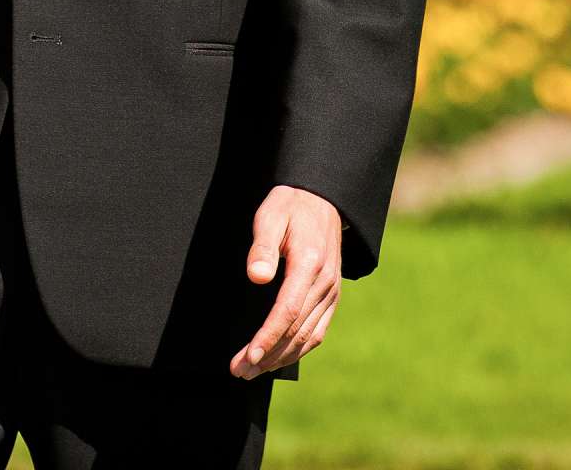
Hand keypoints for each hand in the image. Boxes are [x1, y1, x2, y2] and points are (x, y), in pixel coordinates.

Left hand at [230, 185, 343, 379]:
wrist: (321, 199)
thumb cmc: (290, 207)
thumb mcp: (270, 216)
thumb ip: (262, 246)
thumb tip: (256, 276)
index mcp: (310, 264)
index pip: (288, 311)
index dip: (268, 337)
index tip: (248, 356)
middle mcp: (325, 283)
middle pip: (296, 330)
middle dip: (267, 355)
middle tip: (239, 371)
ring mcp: (331, 292)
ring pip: (308, 337)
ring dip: (280, 358)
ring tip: (252, 371)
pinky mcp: (332, 297)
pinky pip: (317, 331)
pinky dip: (298, 350)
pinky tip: (278, 358)